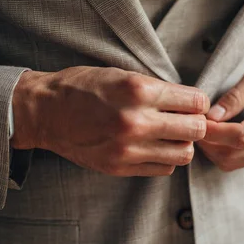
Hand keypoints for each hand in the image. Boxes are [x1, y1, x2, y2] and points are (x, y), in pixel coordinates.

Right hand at [11, 67, 209, 175]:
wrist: (44, 111)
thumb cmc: (83, 87)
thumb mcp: (121, 74)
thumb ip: (156, 88)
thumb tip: (189, 101)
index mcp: (139, 90)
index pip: (195, 101)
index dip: (198, 102)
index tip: (193, 104)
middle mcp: (136, 121)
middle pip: (196, 130)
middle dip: (196, 124)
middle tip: (187, 121)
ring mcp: (128, 148)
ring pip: (183, 154)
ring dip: (183, 144)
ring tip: (171, 136)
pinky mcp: (120, 167)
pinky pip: (163, 169)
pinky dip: (166, 159)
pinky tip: (155, 147)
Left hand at [199, 62, 243, 170]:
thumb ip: (237, 94)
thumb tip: (212, 115)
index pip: (243, 135)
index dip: (215, 131)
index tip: (198, 119)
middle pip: (233, 153)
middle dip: (208, 141)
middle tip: (193, 121)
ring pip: (231, 162)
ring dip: (210, 148)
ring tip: (200, 126)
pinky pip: (235, 161)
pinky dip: (218, 151)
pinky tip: (212, 133)